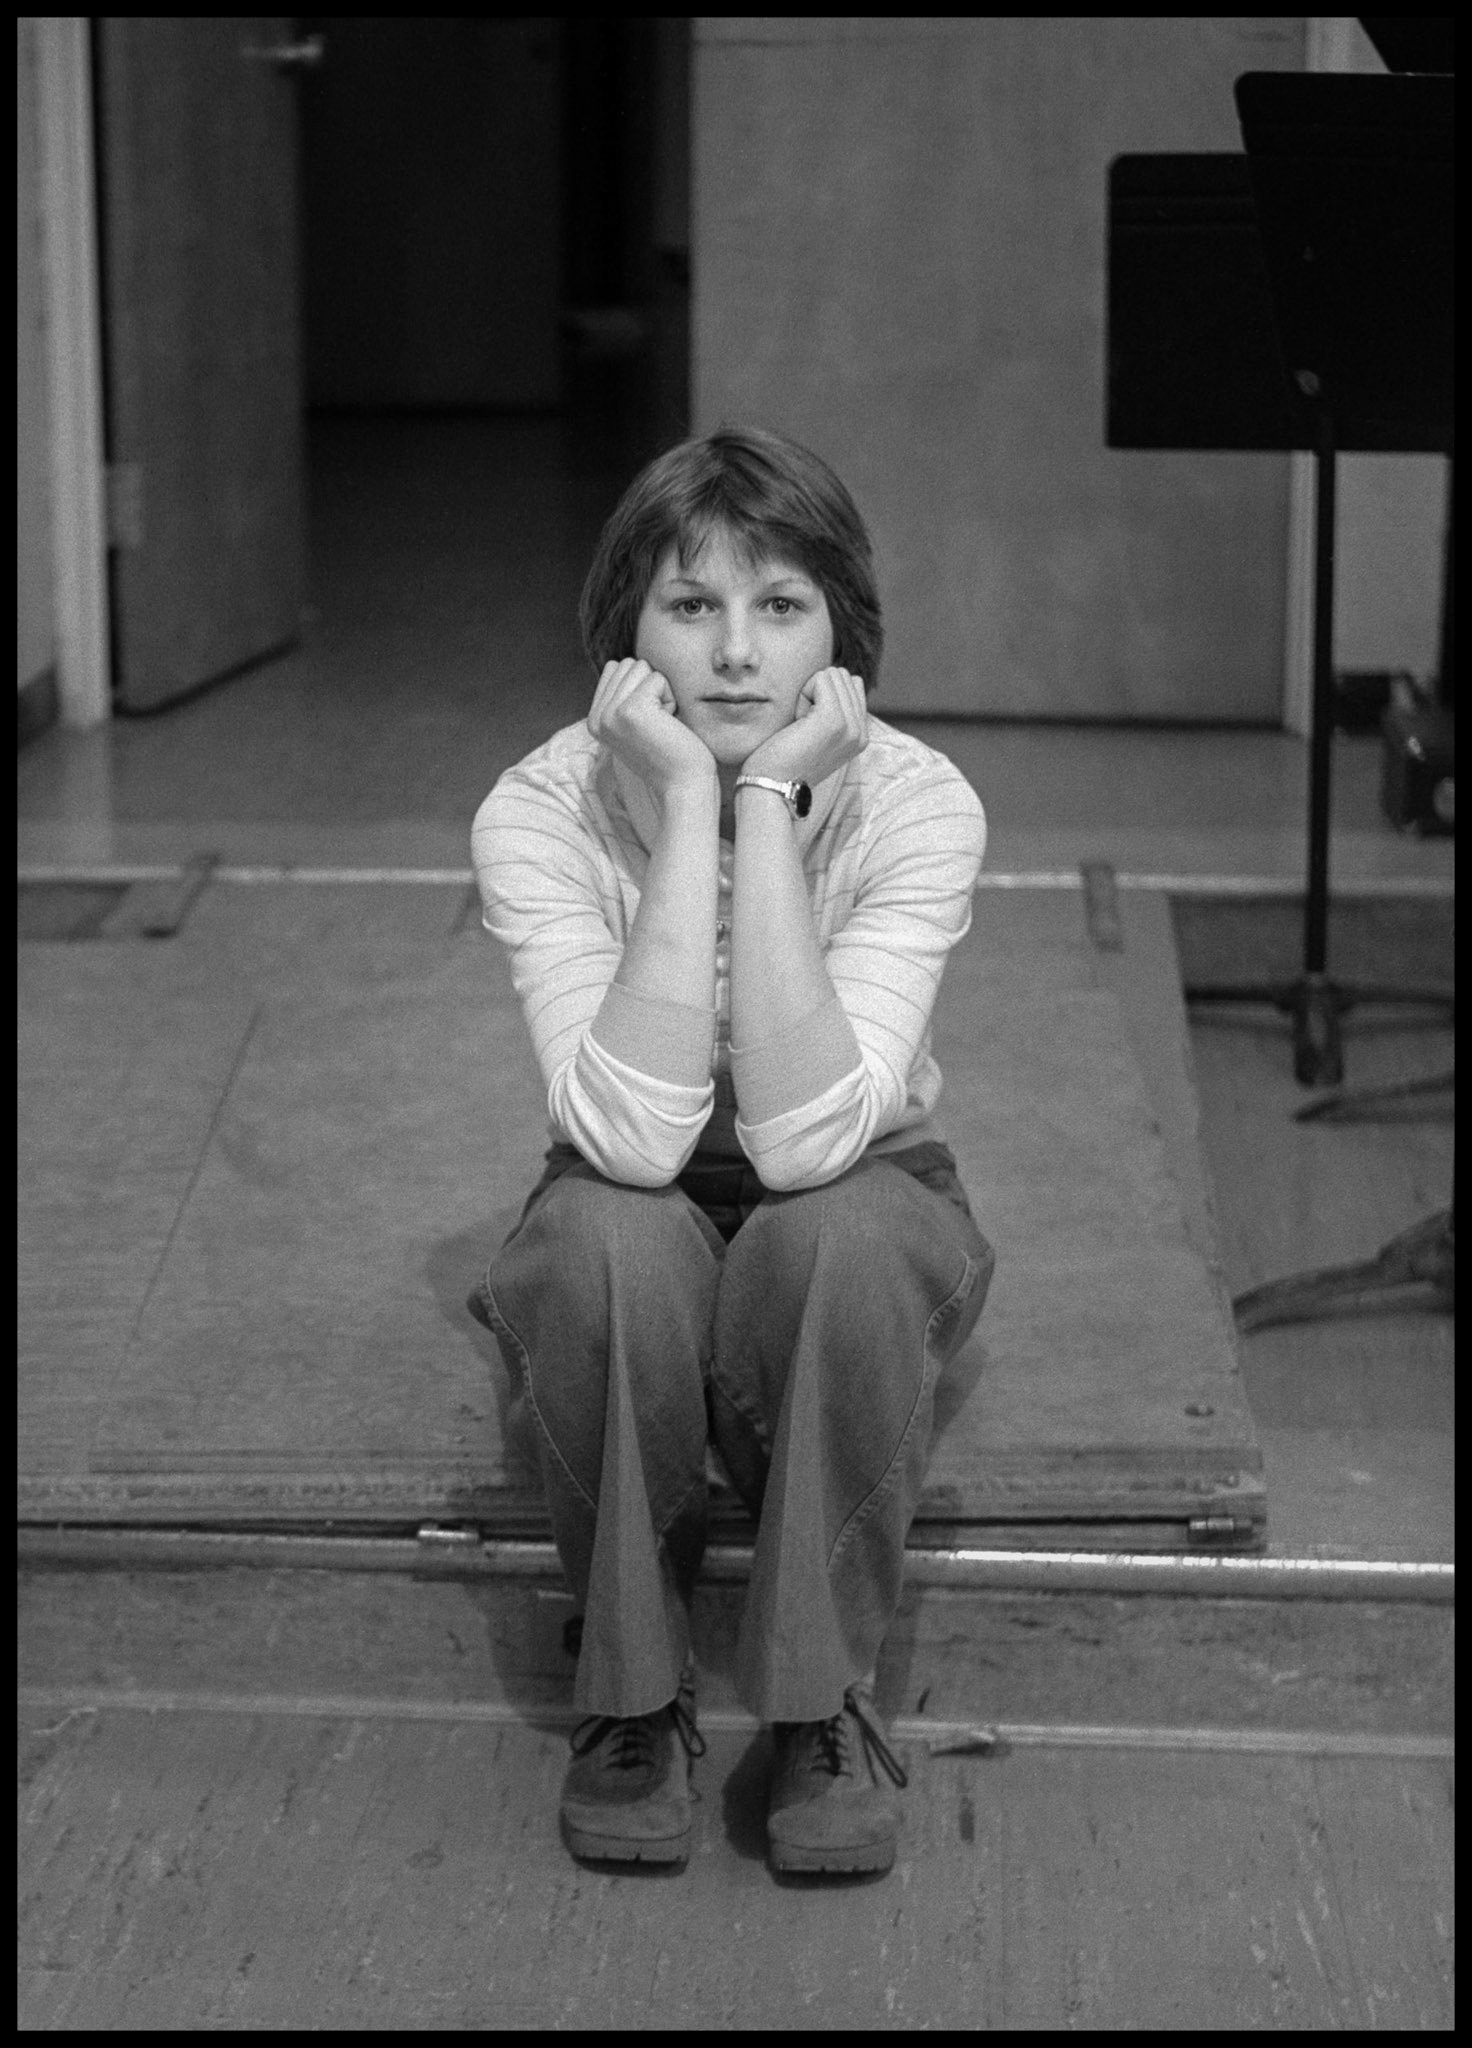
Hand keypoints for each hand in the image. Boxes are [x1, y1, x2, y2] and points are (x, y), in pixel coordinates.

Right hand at [587, 658, 716, 802]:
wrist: (683, 786)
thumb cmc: (670, 754)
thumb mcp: (634, 725)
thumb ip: (621, 697)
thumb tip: (624, 664)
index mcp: (595, 720)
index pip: (615, 668)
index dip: (641, 686)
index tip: (648, 720)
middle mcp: (597, 717)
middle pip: (628, 664)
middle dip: (651, 686)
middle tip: (657, 722)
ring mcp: (610, 713)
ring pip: (641, 667)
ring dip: (661, 691)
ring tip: (662, 723)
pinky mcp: (630, 710)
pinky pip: (657, 678)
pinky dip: (670, 698)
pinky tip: (669, 724)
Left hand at [741, 666, 867, 787]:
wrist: (772, 787)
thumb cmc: (783, 759)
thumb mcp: (816, 734)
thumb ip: (833, 709)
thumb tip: (833, 675)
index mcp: (860, 734)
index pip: (852, 683)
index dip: (823, 694)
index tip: (809, 725)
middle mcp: (861, 731)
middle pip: (842, 675)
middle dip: (816, 691)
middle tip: (802, 725)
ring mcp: (851, 725)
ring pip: (832, 674)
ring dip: (807, 693)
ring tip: (799, 725)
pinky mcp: (834, 720)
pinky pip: (820, 679)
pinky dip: (802, 694)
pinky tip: (796, 722)